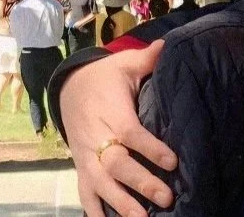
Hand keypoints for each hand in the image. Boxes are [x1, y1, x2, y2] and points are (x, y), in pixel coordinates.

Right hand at [61, 40, 176, 216]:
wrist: (71, 89)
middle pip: (119, 166)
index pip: (132, 134)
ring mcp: (87, 159)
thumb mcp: (125, 65)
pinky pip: (87, 195)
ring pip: (103, 186)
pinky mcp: (82, 170)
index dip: (151, 148)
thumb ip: (147, 58)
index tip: (173, 161)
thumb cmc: (107, 77)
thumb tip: (167, 44)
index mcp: (114, 115)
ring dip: (122, 205)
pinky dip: (97, 213)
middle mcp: (98, 141)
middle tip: (167, 198)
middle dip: (142, 183)